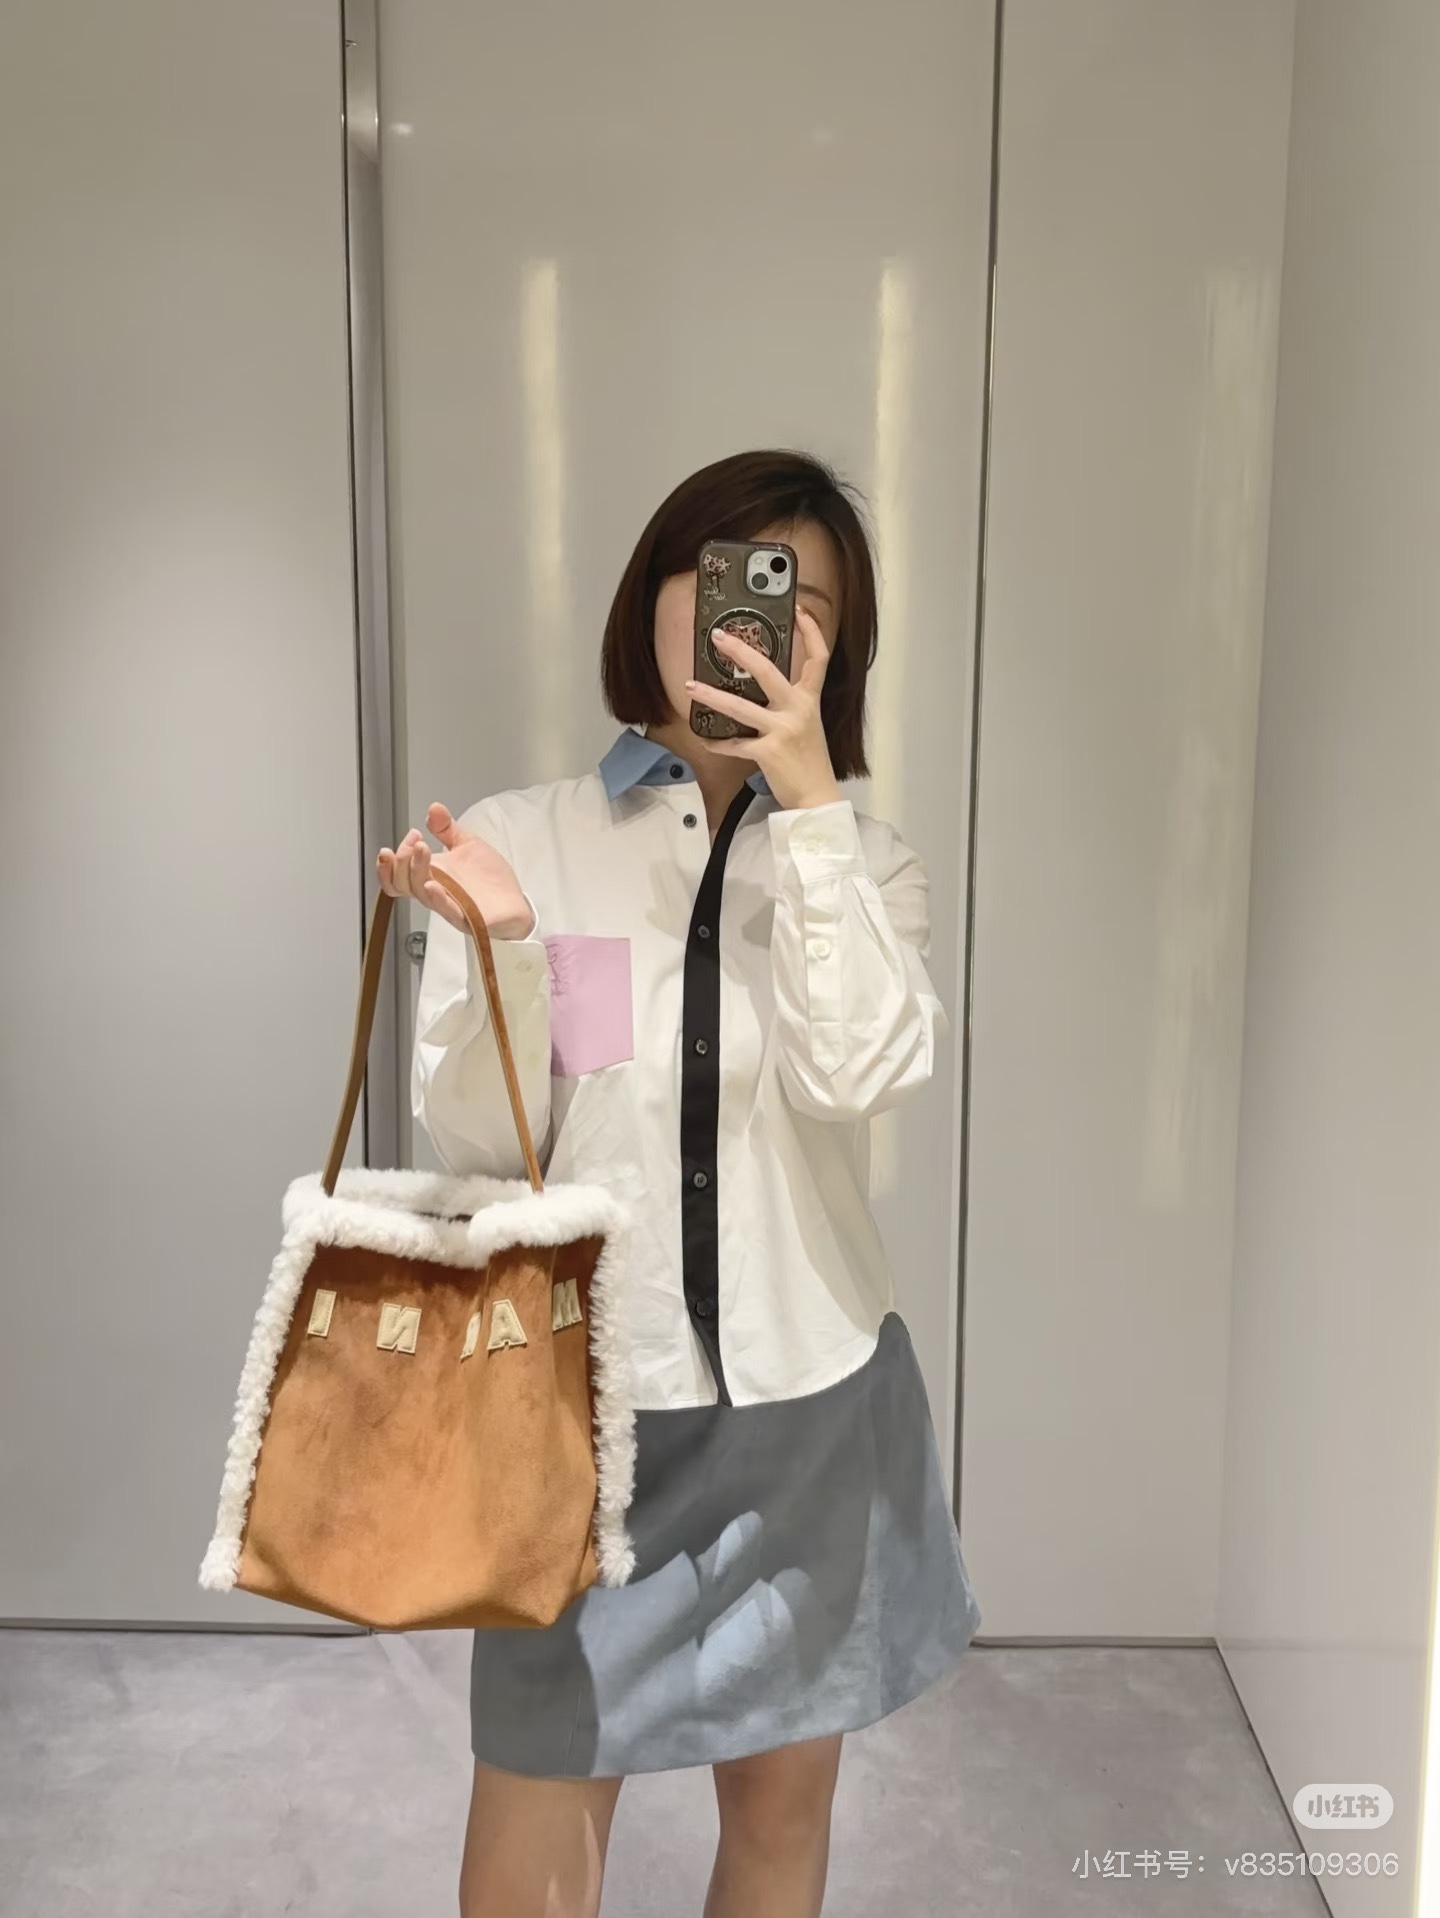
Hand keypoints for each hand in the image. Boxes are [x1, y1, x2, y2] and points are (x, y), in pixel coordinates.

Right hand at [376, 803, 534, 938]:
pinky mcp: (467, 917)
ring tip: (422, 850)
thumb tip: (434, 808)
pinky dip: (436, 897)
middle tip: (416, 843)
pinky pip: (446, 910)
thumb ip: (447, 829)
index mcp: (432, 875)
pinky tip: (431, 885)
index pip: (398, 872)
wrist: (515, 903)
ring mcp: (449, 904)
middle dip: (403, 859)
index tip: (414, 834)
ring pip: (420, 893)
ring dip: (416, 870)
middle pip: (402, 882)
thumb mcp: (468, 845)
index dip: (396, 855)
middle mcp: (435, 890)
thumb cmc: (490, 880)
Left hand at [684, 606, 843, 811]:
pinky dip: (718, 743)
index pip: (819, 659)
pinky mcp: (768, 751)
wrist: (817, 796)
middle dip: (740, 652)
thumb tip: (762, 693)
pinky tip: (706, 740)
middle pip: (768, 671)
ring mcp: (783, 730)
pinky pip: (735, 744)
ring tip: (690, 687)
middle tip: (718, 638)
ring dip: (712, 696)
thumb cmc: (810, 761)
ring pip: (741, 707)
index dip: (812, 632)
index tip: (800, 611)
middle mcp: (798, 710)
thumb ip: (790, 706)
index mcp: (809, 700)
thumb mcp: (807, 725)